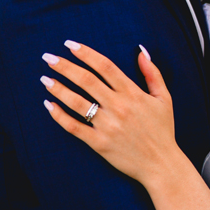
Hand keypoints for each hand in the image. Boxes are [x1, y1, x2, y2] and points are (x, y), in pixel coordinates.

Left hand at [41, 42, 181, 186]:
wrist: (161, 165)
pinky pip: (74, 127)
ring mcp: (107, 126)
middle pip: (86, 80)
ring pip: (77, 102)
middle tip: (48, 57)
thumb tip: (140, 51)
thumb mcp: (164, 98)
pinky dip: (59, 116)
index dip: (86, 53)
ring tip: (45, 79)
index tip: (70, 44)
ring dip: (58, 88)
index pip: (105, 66)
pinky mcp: (99, 143)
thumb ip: (153, 73)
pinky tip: (49, 105)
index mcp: (133, 94)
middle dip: (64, 66)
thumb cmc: (163, 130)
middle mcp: (118, 107)